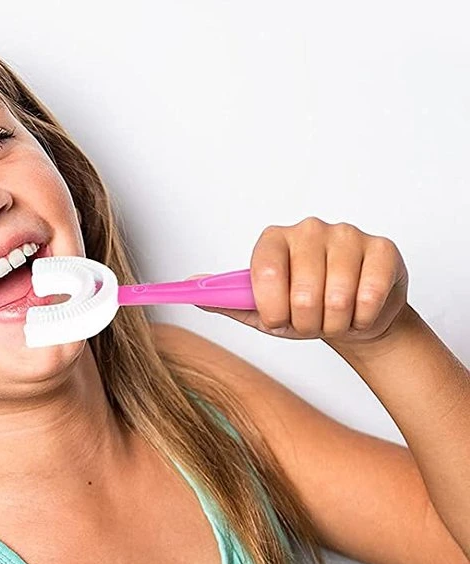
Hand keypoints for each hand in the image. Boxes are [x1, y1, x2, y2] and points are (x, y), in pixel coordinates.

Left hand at [199, 217, 410, 349]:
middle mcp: (310, 230)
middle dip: (305, 322)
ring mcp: (348, 234)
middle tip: (310, 321)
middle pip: (303, 292)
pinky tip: (358, 312)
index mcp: (274, 240)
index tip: (277, 319)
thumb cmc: (302, 311)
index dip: (272, 306)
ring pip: (338, 297)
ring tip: (333, 317)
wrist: (352, 318)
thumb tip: (191, 287)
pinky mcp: (382, 248)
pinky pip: (368, 296)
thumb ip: (227, 300)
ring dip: (333, 322)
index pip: (264, 271)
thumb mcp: (260, 312)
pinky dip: (361, 318)